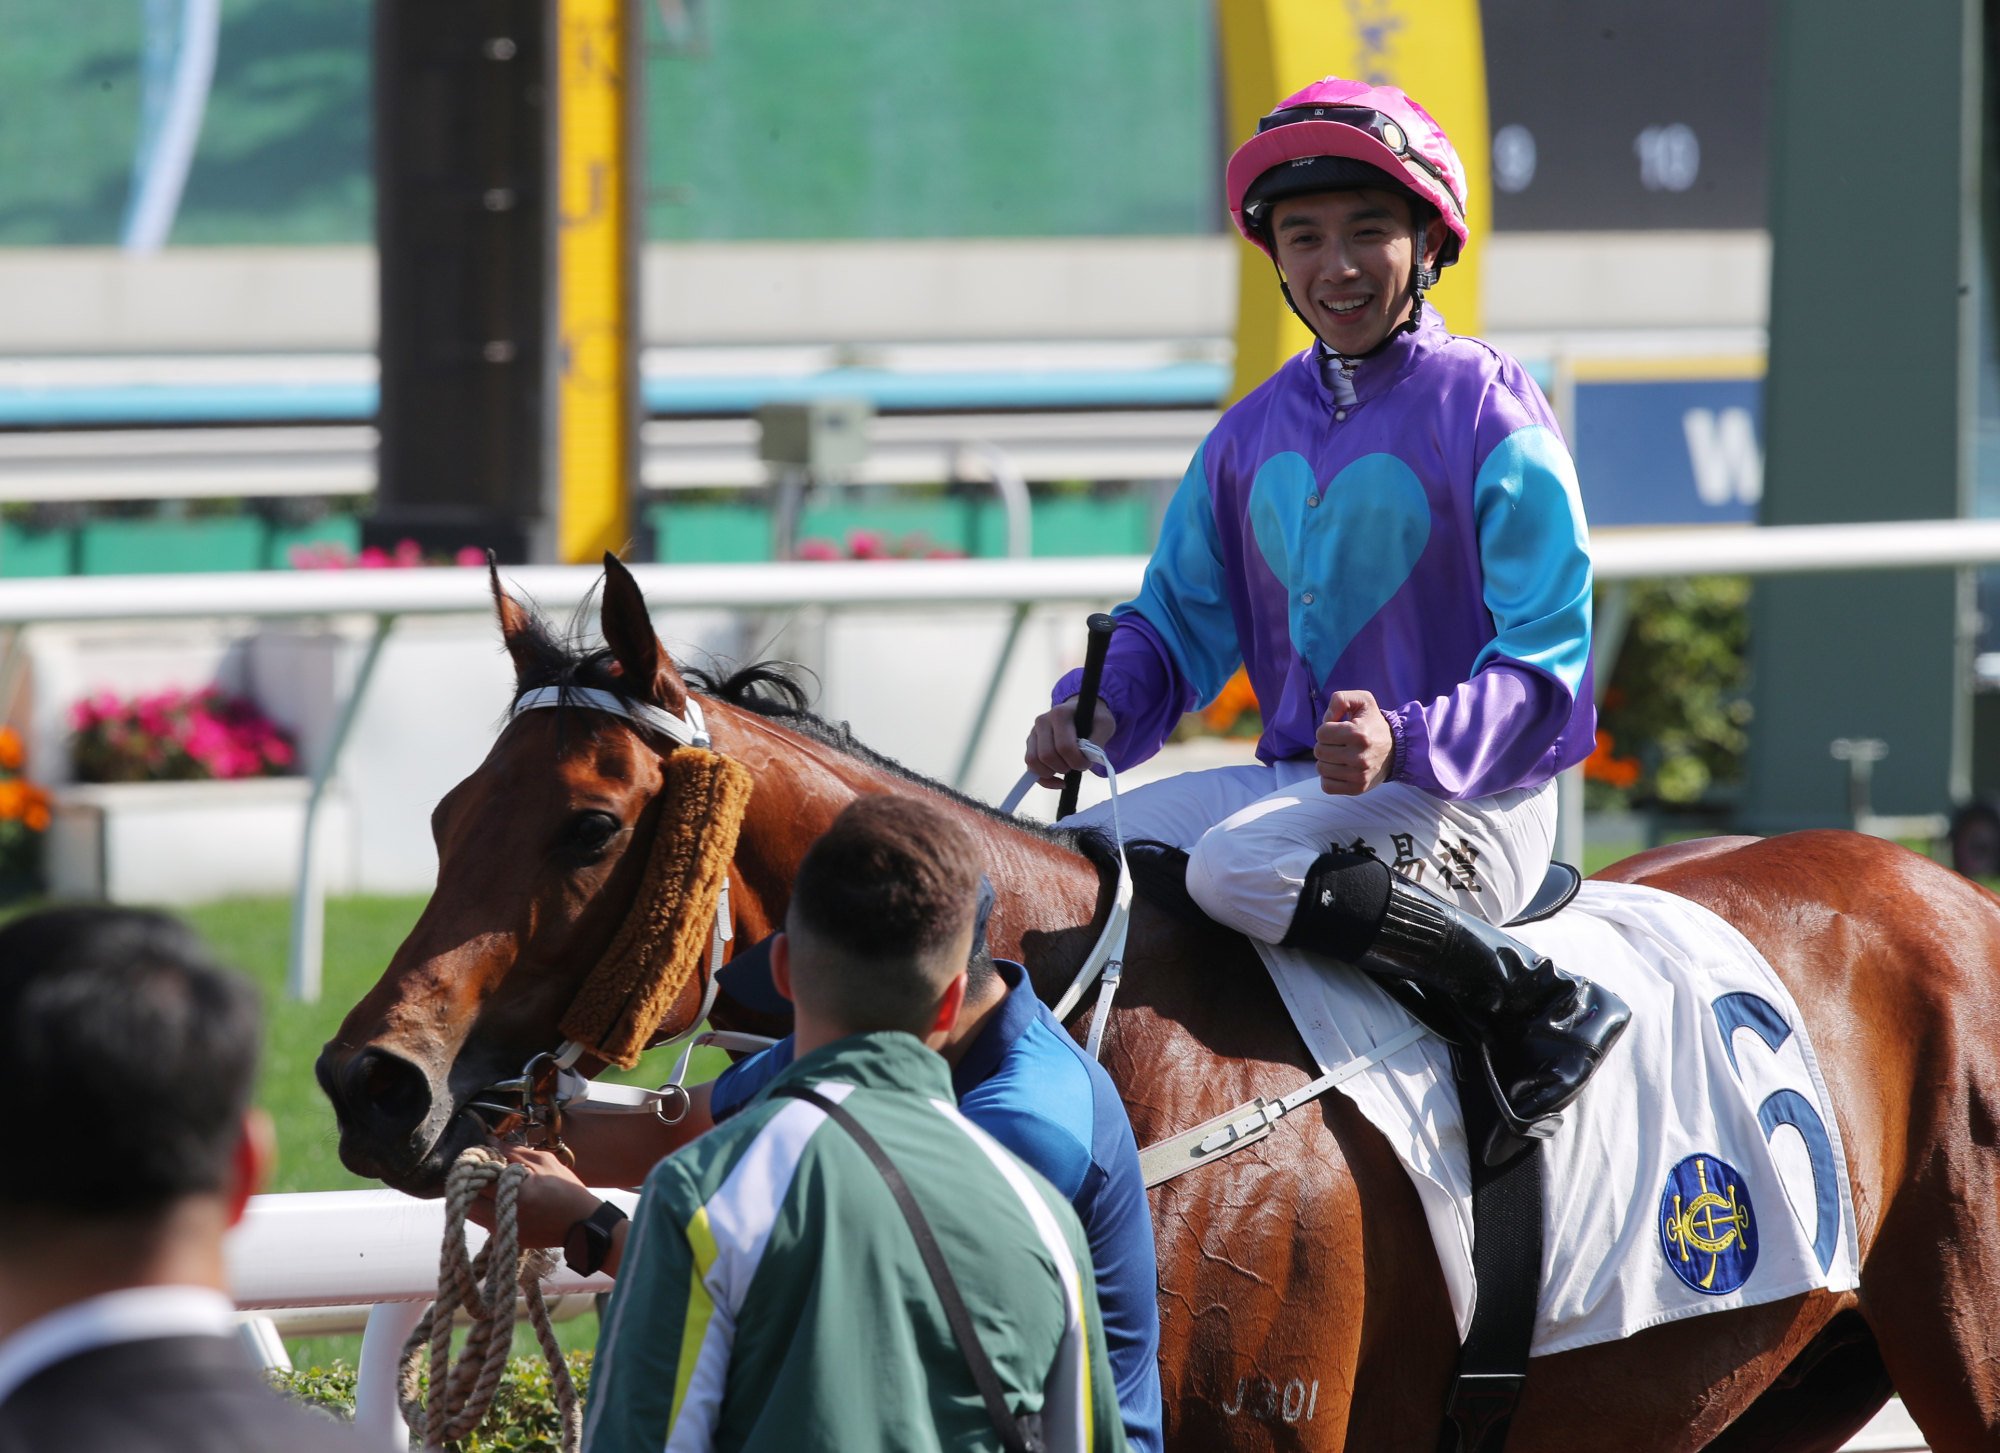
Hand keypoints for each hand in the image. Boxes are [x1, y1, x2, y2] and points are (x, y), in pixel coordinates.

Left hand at [467, 1145, 603, 1248]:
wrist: (582, 1223)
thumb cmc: (566, 1190)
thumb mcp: (545, 1163)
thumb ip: (514, 1152)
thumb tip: (490, 1141)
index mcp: (514, 1195)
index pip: (478, 1177)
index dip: (476, 1164)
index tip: (480, 1155)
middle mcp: (503, 1217)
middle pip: (467, 1198)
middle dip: (469, 1182)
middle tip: (480, 1170)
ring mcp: (503, 1232)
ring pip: (472, 1212)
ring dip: (474, 1196)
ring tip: (489, 1184)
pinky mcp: (506, 1239)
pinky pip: (485, 1220)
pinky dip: (486, 1208)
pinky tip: (500, 1198)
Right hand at [1025, 699, 1118, 789]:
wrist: (1082, 712)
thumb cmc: (1093, 719)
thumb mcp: (1104, 725)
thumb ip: (1097, 741)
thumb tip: (1086, 758)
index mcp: (1060, 714)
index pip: (1064, 746)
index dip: (1077, 761)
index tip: (1087, 763)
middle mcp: (1042, 721)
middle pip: (1046, 755)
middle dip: (1064, 767)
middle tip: (1076, 766)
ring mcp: (1034, 733)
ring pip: (1033, 761)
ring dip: (1051, 773)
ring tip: (1066, 770)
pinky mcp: (1030, 745)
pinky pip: (1030, 768)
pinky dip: (1044, 780)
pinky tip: (1058, 781)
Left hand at [1315, 690, 1392, 794]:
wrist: (1396, 749)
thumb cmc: (1373, 723)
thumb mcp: (1362, 700)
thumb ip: (1340, 699)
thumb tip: (1325, 720)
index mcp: (1358, 734)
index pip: (1321, 734)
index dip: (1327, 730)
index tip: (1339, 730)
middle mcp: (1359, 757)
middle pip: (1319, 751)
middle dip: (1326, 745)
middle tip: (1340, 744)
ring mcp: (1359, 775)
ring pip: (1321, 769)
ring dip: (1327, 761)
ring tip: (1341, 756)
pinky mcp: (1357, 788)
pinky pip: (1327, 786)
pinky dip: (1329, 777)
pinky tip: (1340, 769)